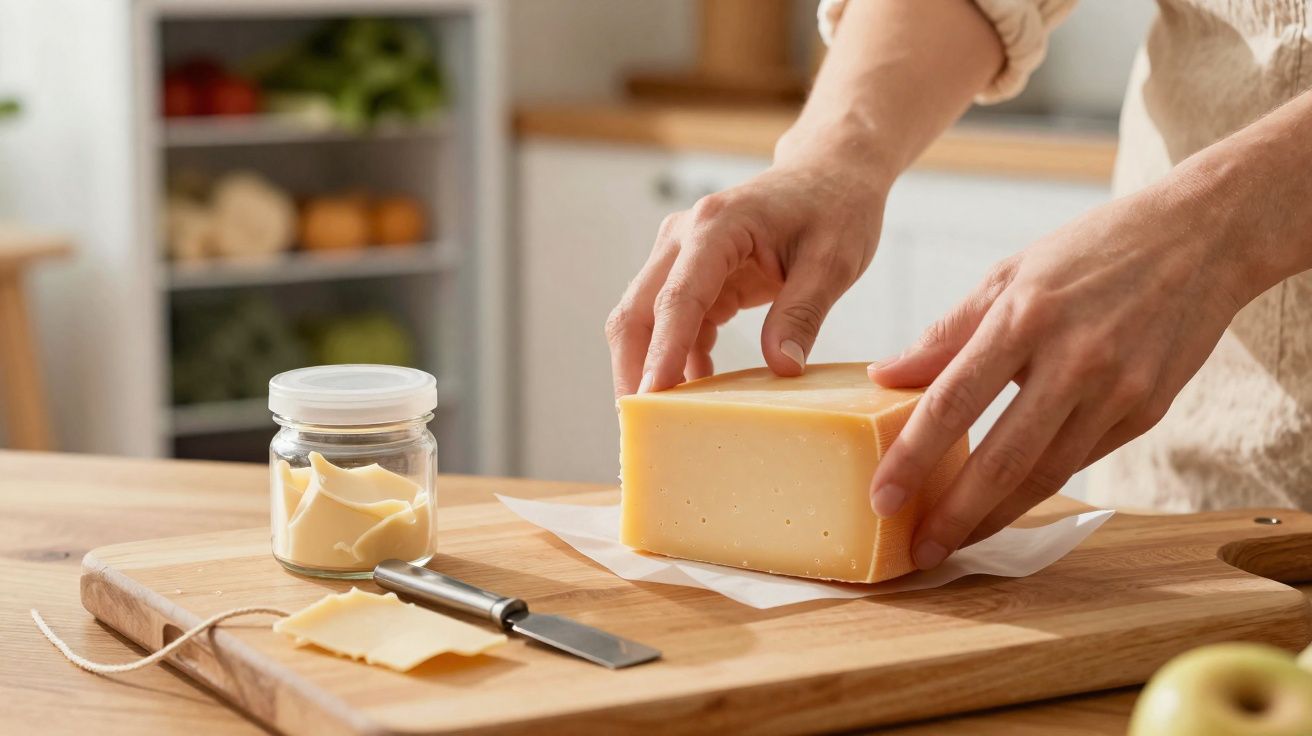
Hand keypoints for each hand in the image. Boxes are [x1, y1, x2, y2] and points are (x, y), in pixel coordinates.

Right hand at [606, 144, 888, 396]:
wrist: (830, 173)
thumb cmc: (836, 208)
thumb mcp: (833, 261)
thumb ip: (802, 313)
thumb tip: (781, 369)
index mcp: (718, 226)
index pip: (678, 298)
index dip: (663, 352)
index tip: (651, 399)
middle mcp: (685, 235)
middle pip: (638, 310)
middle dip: (634, 369)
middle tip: (642, 427)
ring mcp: (682, 253)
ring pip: (644, 318)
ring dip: (650, 367)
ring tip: (663, 422)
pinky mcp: (692, 272)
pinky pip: (672, 322)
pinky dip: (678, 357)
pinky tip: (697, 390)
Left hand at [868, 176, 1250, 568]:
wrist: (1202, 238)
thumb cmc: (1092, 251)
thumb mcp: (1010, 274)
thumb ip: (947, 332)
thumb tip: (885, 375)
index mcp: (1024, 317)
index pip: (953, 400)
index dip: (913, 457)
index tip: (881, 497)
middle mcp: (1073, 359)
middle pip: (1003, 457)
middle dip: (954, 514)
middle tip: (916, 552)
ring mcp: (1117, 390)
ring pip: (1047, 474)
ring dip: (996, 516)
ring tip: (955, 543)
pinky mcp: (1147, 411)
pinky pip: (1081, 460)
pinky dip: (1039, 489)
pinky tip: (1006, 506)